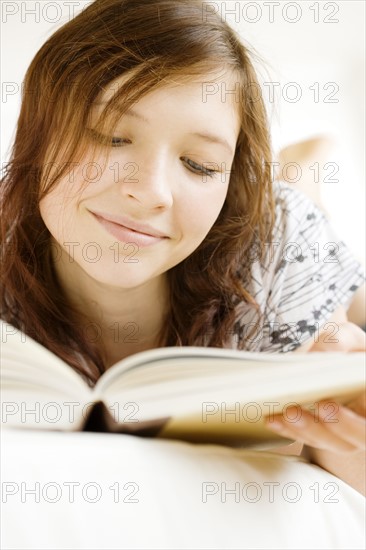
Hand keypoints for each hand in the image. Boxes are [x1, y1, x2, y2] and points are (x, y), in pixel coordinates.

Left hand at [266, 319, 365, 452]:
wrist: (329, 355)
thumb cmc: (344, 345)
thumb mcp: (346, 336)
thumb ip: (338, 342)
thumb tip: (316, 354)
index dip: (361, 412)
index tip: (338, 401)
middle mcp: (365, 419)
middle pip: (362, 435)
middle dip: (341, 424)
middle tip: (321, 407)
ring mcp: (346, 432)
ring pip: (333, 442)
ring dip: (310, 431)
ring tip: (289, 413)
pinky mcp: (323, 435)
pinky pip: (310, 440)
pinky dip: (291, 432)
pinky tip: (273, 420)